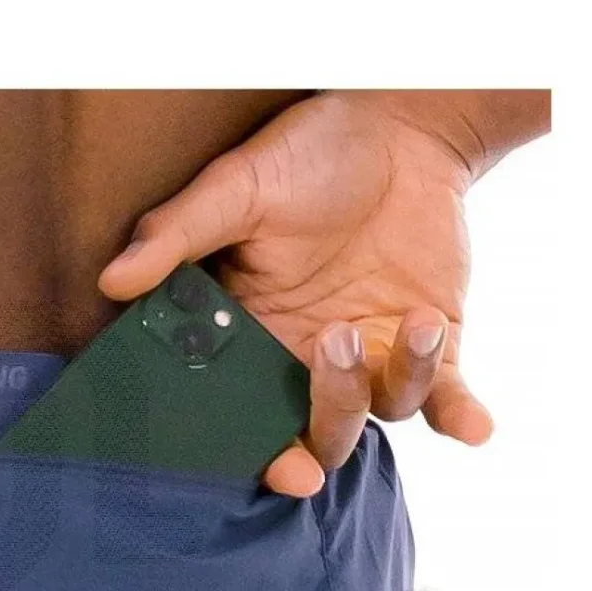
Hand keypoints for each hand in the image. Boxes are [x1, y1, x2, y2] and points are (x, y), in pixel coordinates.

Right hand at [98, 92, 498, 497]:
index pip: (248, 417)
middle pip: (320, 431)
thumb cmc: (307, 155)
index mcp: (254, 338)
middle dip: (330, 412)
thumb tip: (113, 281)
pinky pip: (447, 399)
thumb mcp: (235, 186)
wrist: (398, 126)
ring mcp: (372, 357)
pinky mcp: (431, 343)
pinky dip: (462, 417)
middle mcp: (309, 362)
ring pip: (381, 412)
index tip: (283, 464)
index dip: (261, 452)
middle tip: (333, 346)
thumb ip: (177, 235)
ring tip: (413, 320)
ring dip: (398, 378)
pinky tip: (478, 427)